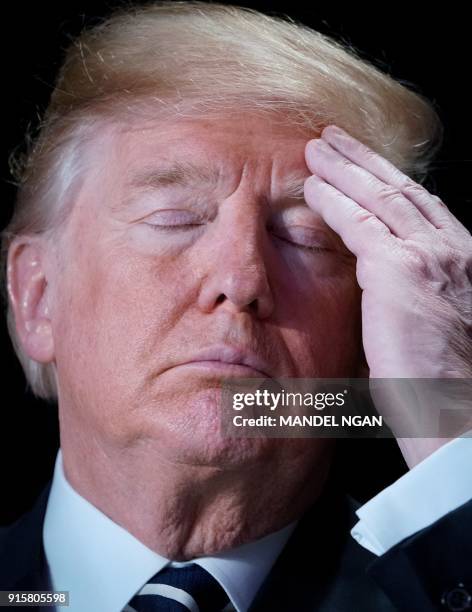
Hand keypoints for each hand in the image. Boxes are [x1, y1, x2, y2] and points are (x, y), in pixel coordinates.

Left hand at [303, 125, 471, 466]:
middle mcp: (451, 249)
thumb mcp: (436, 327)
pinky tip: (314, 185)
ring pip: (379, 196)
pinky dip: (334, 200)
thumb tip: (384, 294)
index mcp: (461, 262)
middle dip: (363, 160)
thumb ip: (413, 297)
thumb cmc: (446, 385)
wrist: (462, 415)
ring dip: (345, 168)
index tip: (365, 168)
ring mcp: (428, 256)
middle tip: (334, 140)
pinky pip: (358, 222)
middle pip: (401, 189)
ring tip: (318, 148)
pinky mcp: (400, 270)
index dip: (389, 181)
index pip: (420, 209)